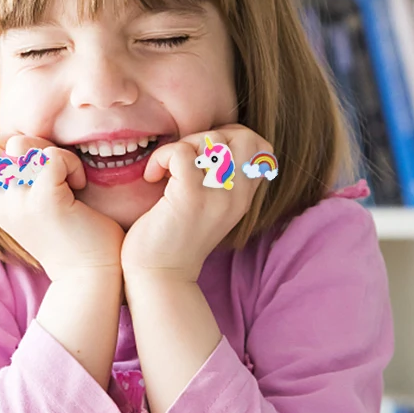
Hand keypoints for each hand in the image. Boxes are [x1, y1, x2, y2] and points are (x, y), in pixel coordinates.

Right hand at [0, 134, 123, 284]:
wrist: (89, 277)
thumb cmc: (73, 238)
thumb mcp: (36, 207)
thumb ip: (24, 180)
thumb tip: (25, 143)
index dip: (7, 144)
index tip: (37, 163)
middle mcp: (1, 204)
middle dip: (26, 142)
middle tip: (53, 166)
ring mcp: (20, 203)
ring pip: (21, 145)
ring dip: (52, 151)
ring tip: (68, 176)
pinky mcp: (45, 202)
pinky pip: (51, 158)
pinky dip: (70, 163)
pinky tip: (78, 183)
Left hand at [120, 125, 273, 283]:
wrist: (160, 276)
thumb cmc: (174, 237)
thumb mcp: (208, 206)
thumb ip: (218, 178)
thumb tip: (209, 142)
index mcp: (243, 197)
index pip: (260, 146)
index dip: (229, 136)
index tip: (201, 155)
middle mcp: (237, 196)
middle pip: (242, 136)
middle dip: (206, 136)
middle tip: (182, 159)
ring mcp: (217, 197)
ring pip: (211, 139)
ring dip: (182, 146)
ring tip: (166, 169)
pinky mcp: (191, 198)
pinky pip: (182, 152)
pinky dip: (163, 156)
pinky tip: (153, 177)